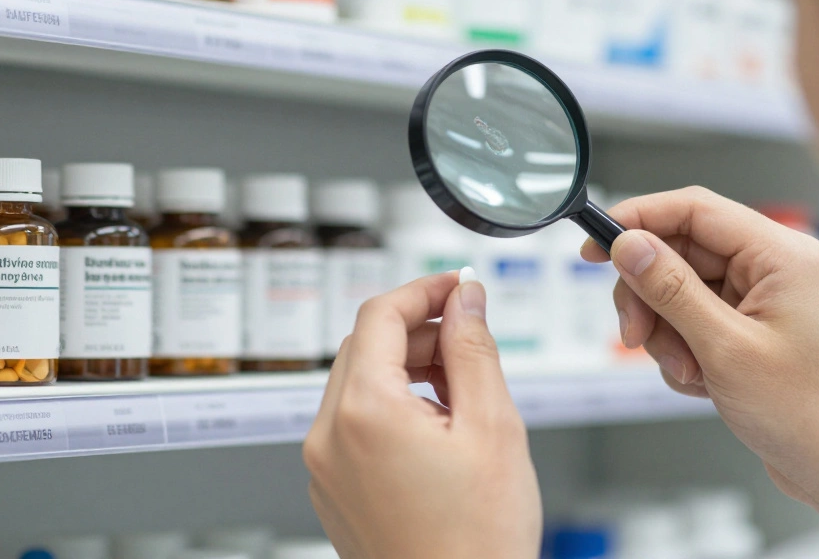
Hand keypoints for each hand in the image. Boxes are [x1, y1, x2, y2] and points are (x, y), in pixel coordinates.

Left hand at [303, 272, 541, 558]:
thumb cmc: (478, 542)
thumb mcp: (493, 426)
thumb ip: (474, 348)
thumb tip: (467, 298)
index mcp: (363, 412)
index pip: (379, 315)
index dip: (424, 289)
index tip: (458, 284)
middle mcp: (329, 437)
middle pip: (364, 347)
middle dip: (419, 331)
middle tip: (471, 335)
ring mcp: (325, 469)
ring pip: (359, 385)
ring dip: (407, 369)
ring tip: (464, 390)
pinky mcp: (333, 492)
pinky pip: (354, 425)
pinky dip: (393, 407)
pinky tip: (440, 428)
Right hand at [581, 187, 818, 533]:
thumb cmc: (809, 413)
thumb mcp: (725, 349)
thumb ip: (671, 290)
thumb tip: (629, 245)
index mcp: (780, 254)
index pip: (693, 209)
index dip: (637, 220)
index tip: (595, 246)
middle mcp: (772, 266)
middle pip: (680, 252)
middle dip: (650, 297)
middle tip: (636, 335)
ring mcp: (761, 297)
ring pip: (680, 289)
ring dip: (667, 332)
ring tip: (687, 371)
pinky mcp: (750, 325)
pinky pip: (693, 319)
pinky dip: (684, 350)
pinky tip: (702, 382)